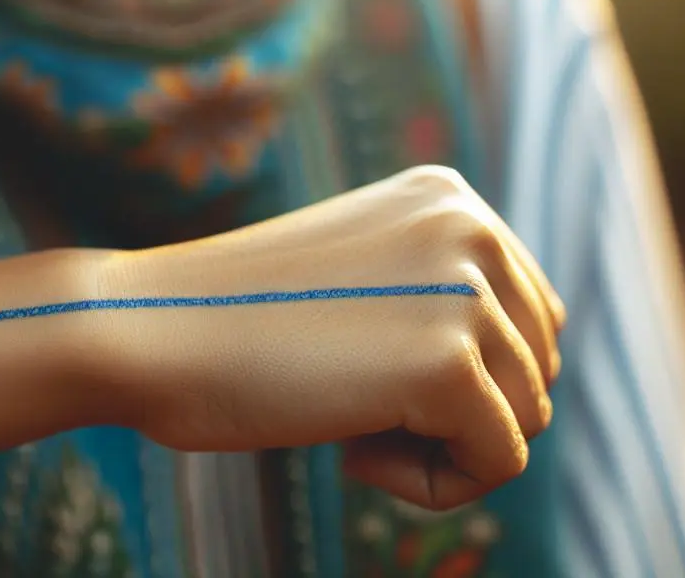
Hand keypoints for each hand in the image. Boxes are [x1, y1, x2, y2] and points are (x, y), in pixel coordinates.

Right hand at [96, 165, 565, 510]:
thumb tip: (534, 380)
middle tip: (353, 400)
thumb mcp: (361, 276)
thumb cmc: (237, 322)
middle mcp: (473, 226)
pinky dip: (431, 487)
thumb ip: (441, 294)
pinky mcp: (450, 364)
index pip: (534, 317)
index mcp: (453, 197)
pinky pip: (498, 465)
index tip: (365, 365)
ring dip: (440, 448)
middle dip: (460, 413)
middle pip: (537, 369)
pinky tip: (350, 453)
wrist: (147, 332)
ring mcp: (466, 291)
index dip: (463, 374)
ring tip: (347, 418)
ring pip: (526, 421)